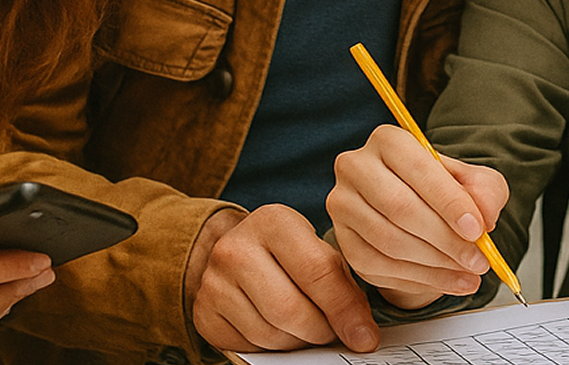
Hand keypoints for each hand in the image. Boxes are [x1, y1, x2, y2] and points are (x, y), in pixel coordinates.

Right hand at [189, 205, 378, 352]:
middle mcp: (236, 248)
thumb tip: (362, 334)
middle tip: (332, 333)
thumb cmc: (287, 253)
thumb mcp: (316, 250)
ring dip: (298, 342)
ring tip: (308, 330)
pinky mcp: (203, 313)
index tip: (365, 337)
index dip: (345, 310)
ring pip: (270, 334)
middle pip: (290, 310)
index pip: (317, 271)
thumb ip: (342, 284)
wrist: (234, 250)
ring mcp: (214, 282)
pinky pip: (248, 347)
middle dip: (321, 331)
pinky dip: (273, 348)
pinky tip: (281, 331)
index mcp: (273, 221)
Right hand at [326, 124, 509, 309]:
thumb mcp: (473, 182)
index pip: (418, 168)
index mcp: (389, 141)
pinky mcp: (342, 240)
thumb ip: (485, 192)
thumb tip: (484, 217)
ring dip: (434, 265)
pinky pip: (377, 267)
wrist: (416, 210)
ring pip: (388, 241)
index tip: (477, 229)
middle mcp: (356, 166)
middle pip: (399, 207)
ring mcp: (343, 204)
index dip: (449, 202)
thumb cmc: (442, 190)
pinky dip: (417, 280)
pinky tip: (445, 281)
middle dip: (445, 240)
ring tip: (468, 275)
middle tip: (478, 261)